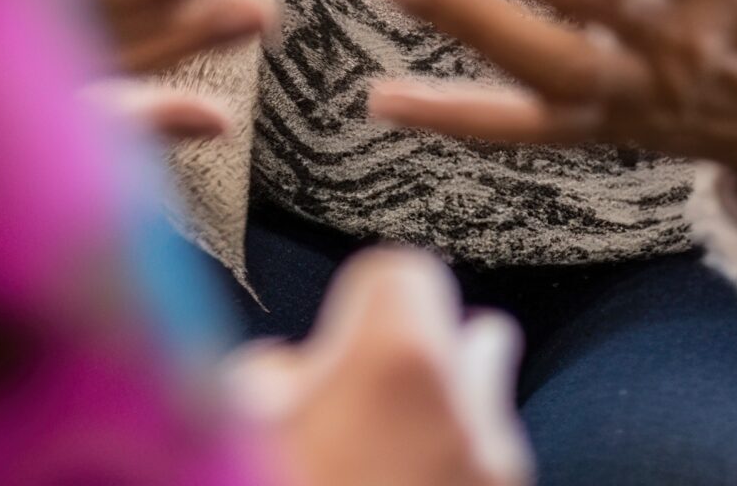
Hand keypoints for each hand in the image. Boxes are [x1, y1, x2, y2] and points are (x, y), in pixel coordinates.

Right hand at [228, 250, 529, 485]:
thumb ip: (274, 376)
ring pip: (487, 413)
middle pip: (474, 336)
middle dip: (428, 356)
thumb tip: (293, 372)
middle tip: (365, 403)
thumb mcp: (237, 421)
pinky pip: (487, 471)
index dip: (362, 300)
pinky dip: (453, 474)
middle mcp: (470, 409)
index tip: (336, 337)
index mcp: (401, 358)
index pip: (404, 271)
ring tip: (380, 459)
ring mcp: (499, 474)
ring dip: (444, 422)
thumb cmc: (271, 481)